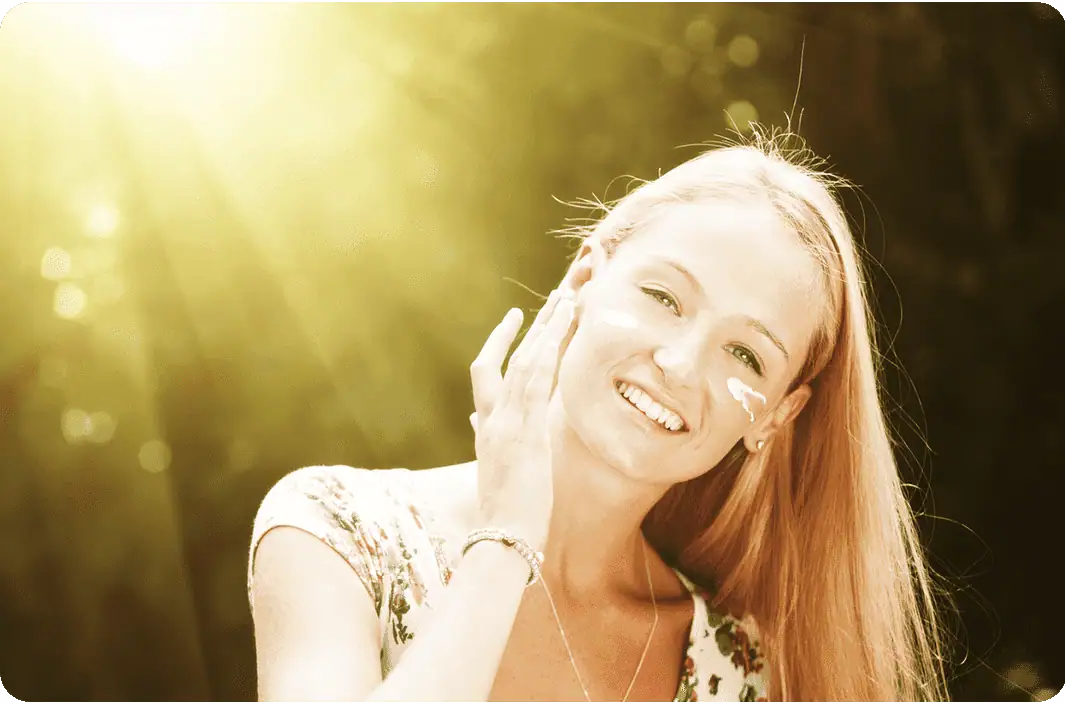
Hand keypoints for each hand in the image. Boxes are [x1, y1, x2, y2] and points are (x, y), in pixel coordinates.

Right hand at [468, 288, 575, 549]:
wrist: (501, 540)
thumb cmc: (504, 515)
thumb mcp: (492, 471)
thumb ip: (483, 439)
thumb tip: (474, 418)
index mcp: (486, 427)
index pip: (488, 372)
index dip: (500, 342)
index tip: (516, 319)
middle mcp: (492, 418)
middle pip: (507, 356)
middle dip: (533, 325)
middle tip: (556, 296)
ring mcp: (506, 422)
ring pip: (526, 360)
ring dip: (548, 327)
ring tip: (566, 298)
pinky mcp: (524, 430)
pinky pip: (537, 379)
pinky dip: (549, 350)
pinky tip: (564, 329)